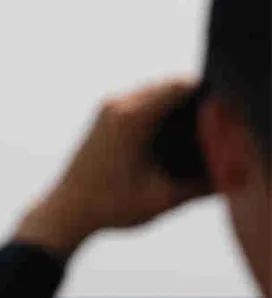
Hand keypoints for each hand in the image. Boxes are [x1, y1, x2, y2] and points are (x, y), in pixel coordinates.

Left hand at [16, 79, 206, 256]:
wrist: (65, 211)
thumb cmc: (109, 207)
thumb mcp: (164, 198)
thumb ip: (204, 185)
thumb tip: (233, 176)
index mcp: (131, 117)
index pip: (183, 86)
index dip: (211, 96)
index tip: (225, 118)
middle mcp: (118, 104)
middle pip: (173, 85)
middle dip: (198, 102)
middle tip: (217, 129)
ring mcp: (109, 107)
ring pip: (159, 91)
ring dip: (180, 106)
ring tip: (199, 133)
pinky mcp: (106, 115)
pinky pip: (144, 101)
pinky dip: (163, 111)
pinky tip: (175, 136)